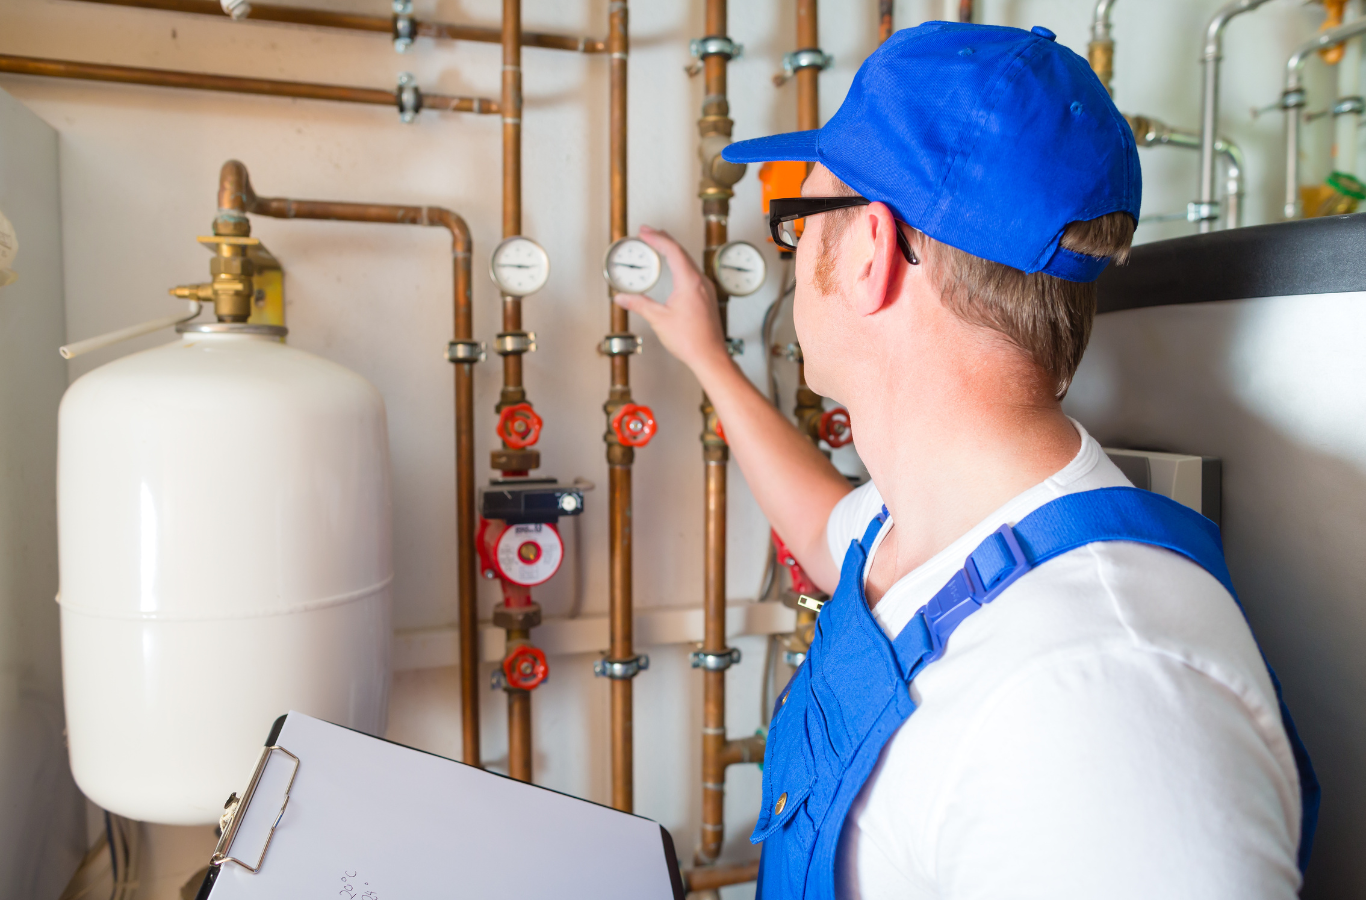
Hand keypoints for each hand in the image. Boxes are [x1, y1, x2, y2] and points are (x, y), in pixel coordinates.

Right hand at [613, 226, 730, 374]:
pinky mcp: (707, 297)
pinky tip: (673, 270)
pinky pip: (693, 273)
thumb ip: (639, 304)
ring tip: (658, 246)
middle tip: (648, 233)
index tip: (644, 232)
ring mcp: (706, 289)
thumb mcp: (658, 319)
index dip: (657, 238)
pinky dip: (680, 264)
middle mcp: (701, 282)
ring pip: (688, 261)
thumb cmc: (691, 340)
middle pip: (682, 252)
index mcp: (690, 282)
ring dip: (672, 251)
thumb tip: (622, 298)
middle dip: (663, 240)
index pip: (673, 250)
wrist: (709, 356)